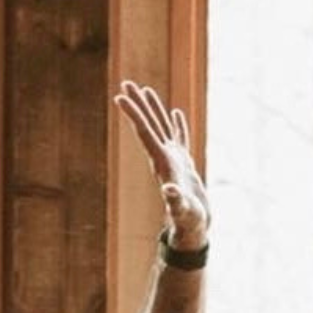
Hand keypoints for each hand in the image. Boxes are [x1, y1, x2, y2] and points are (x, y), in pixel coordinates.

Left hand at [114, 81, 209, 249]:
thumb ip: (175, 200)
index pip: (144, 132)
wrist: (193, 230)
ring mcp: (174, 161)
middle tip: (126, 83)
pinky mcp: (184, 165)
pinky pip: (180, 138)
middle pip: (148, 125)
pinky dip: (177, 124)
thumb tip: (169, 191)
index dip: (133, 113)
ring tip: (146, 90)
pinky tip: (174, 113)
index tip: (120, 97)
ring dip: (153, 109)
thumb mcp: (182, 210)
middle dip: (138, 104)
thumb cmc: (188, 221)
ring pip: (162, 128)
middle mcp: (163, 158)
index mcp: (161, 163)